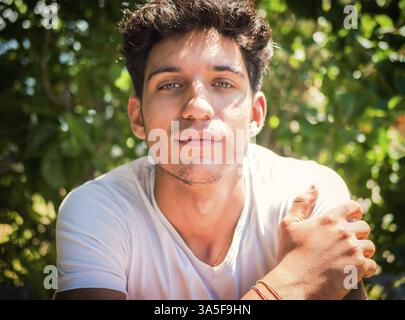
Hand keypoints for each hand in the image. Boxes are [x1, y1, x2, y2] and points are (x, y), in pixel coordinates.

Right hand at [273, 185, 376, 299]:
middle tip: (347, 242)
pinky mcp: (359, 268)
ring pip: (370, 246)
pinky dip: (365, 268)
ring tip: (350, 256)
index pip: (354, 207)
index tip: (352, 218)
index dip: (354, 212)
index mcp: (329, 219)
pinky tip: (353, 270)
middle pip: (364, 227)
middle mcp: (344, 232)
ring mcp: (353, 250)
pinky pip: (372, 265)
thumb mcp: (289, 224)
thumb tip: (314, 186)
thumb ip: (301, 202)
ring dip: (362, 250)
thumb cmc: (289, 253)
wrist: (294, 283)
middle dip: (358, 233)